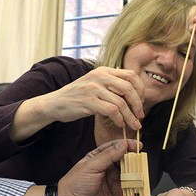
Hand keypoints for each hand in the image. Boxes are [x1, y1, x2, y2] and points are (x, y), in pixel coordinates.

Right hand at [11, 67, 144, 141]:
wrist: (55, 103)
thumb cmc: (77, 96)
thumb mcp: (95, 84)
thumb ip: (111, 85)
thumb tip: (133, 94)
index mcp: (104, 70)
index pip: (131, 75)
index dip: (140, 89)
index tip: (141, 102)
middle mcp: (100, 76)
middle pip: (129, 87)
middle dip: (138, 104)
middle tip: (140, 116)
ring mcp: (94, 88)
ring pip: (122, 102)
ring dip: (130, 116)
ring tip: (133, 125)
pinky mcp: (89, 102)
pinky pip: (112, 111)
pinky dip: (119, 119)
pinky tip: (120, 124)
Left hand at [58, 139, 138, 195]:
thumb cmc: (75, 184)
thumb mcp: (91, 166)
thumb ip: (108, 155)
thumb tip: (123, 145)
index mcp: (99, 157)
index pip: (115, 147)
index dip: (126, 145)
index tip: (136, 144)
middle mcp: (107, 167)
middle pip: (124, 159)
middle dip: (133, 158)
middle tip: (140, 157)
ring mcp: (113, 180)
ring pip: (129, 172)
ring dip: (135, 170)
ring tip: (141, 169)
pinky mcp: (117, 193)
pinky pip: (129, 186)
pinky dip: (135, 184)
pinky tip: (138, 181)